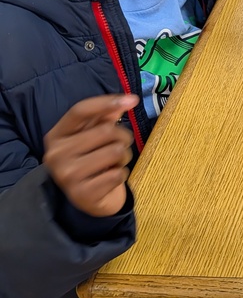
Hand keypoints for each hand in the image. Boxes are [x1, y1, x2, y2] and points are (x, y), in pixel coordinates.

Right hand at [44, 95, 138, 217]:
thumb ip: (105, 115)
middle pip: (105, 130)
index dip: (107, 102)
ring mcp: (67, 176)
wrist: (88, 197)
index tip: (133, 100)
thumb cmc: (92, 158)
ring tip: (114, 163)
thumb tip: (128, 100)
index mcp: (56, 135)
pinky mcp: (82, 194)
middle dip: (122, 136)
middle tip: (119, 146)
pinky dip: (121, 174)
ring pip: (116, 151)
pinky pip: (118, 174)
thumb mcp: (92, 135)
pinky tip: (110, 178)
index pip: (80, 111)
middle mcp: (56, 155)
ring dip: (123, 156)